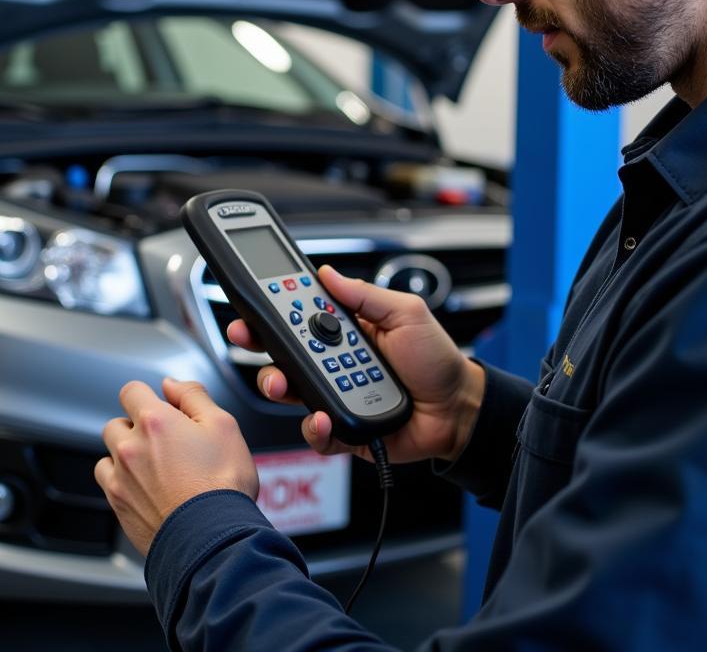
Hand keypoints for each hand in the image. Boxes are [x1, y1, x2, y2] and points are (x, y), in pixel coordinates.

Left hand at [95, 378, 258, 555]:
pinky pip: (108, 484)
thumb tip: (171, 384)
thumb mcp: (223, 425)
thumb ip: (193, 395)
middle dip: (136, 427)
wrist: (213, 540)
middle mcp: (130, 448)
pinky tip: (147, 489)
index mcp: (154, 421)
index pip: (131, 390)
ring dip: (125, 455)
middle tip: (166, 443)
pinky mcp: (119, 508)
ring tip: (156, 468)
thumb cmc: (222, 484)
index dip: (147, 395)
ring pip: (109, 455)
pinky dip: (121, 482)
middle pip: (117, 423)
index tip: (161, 408)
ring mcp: (120, 480)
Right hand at [227, 264, 484, 464]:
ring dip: (278, 384)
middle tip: (248, 337)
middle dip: (259, 344)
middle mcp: (332, 362)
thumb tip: (328, 273)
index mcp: (344, 330)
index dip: (271, 311)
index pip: (297, 316)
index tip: (250, 304)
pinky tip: (321, 417)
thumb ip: (365, 295)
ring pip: (289, 392)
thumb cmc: (436, 359)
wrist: (458, 409)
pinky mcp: (341, 430)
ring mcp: (333, 396)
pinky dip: (313, 428)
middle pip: (282, 353)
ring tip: (284, 382)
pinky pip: (315, 432)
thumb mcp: (406, 313)